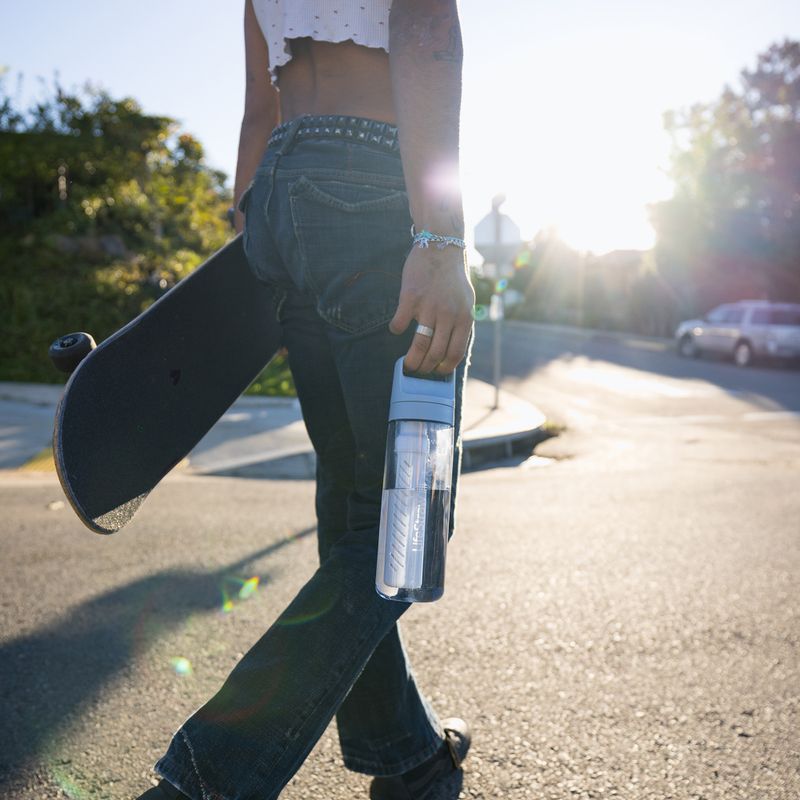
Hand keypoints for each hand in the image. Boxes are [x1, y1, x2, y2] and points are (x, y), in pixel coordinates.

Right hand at [389, 244, 474, 374]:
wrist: (440, 246)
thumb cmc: (452, 276)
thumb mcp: (467, 300)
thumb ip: (461, 323)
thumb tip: (452, 349)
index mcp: (464, 317)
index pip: (455, 352)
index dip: (445, 368)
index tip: (437, 372)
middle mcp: (448, 315)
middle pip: (436, 353)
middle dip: (425, 368)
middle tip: (418, 371)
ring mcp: (429, 307)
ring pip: (419, 345)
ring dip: (411, 360)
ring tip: (406, 365)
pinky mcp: (410, 298)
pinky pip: (400, 324)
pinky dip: (396, 330)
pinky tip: (396, 328)